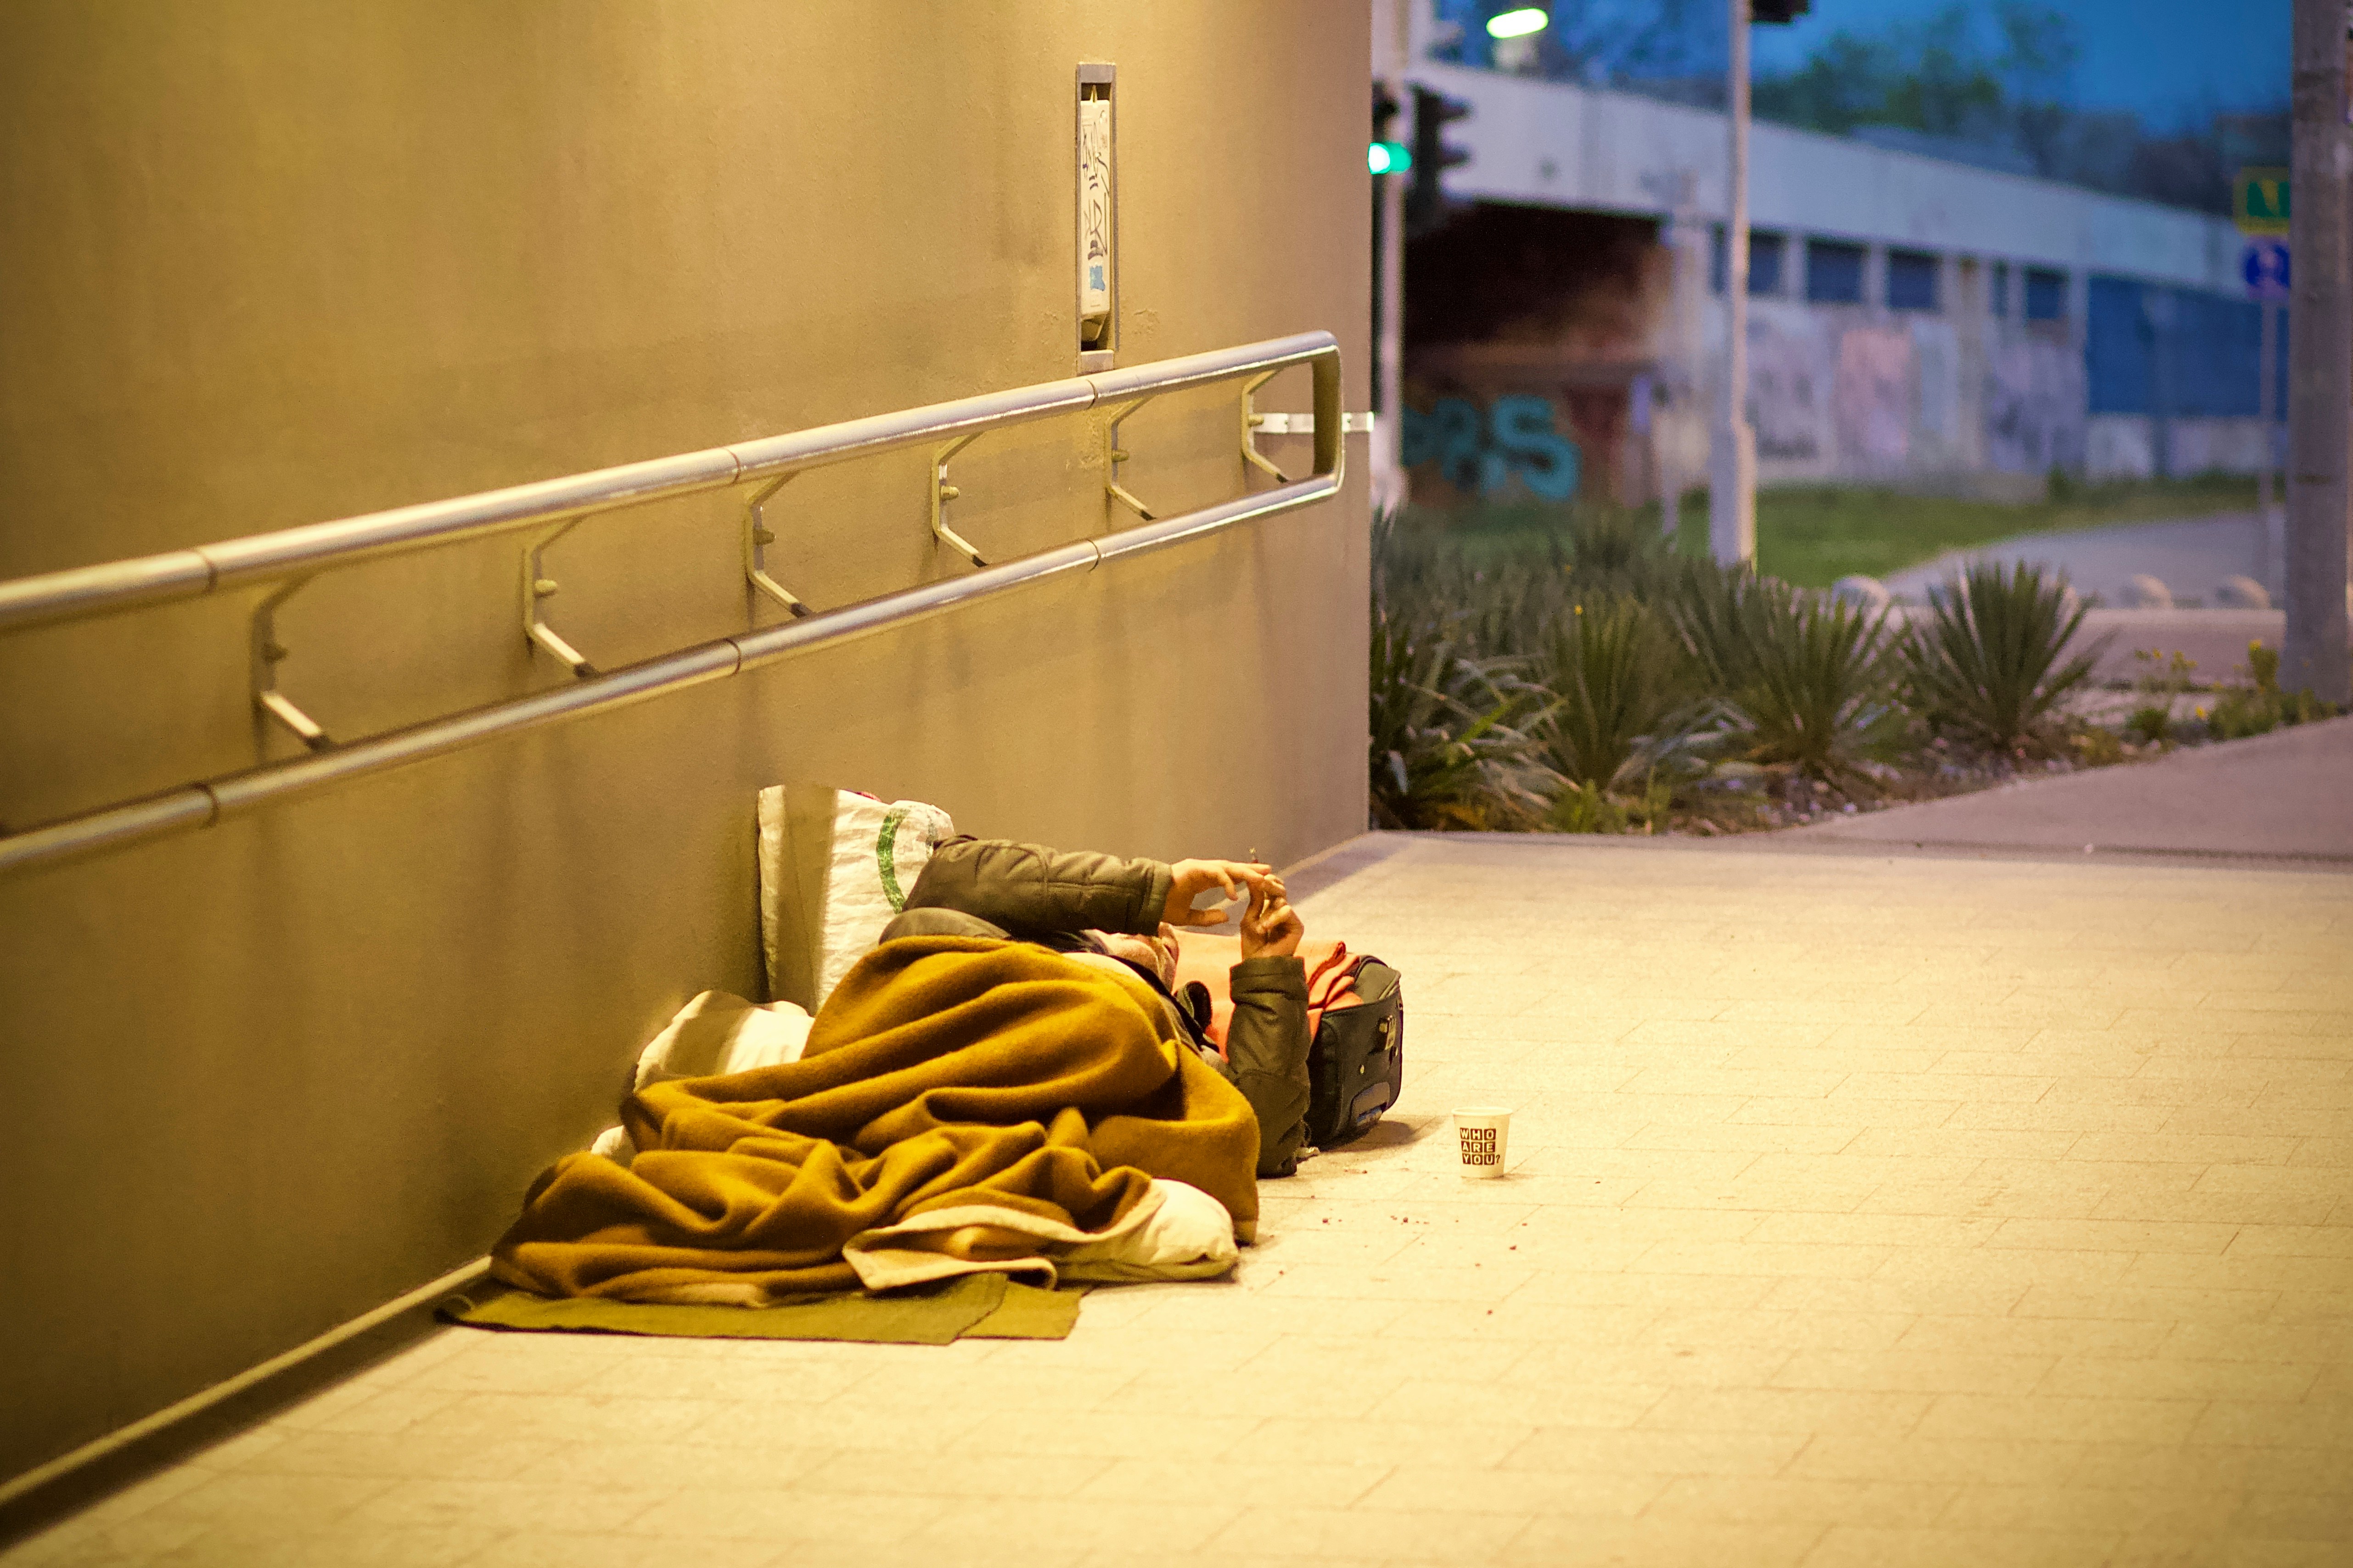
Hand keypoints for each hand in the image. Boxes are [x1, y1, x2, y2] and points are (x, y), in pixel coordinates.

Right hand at [1164, 859, 1281, 927]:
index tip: (1261, 882)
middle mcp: (1203, 871)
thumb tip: (1226, 916)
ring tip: (1261, 880)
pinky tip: (1234, 893)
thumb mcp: (1189, 916)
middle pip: (1232, 869)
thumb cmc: (1163, 907)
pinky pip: (1215, 873)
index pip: (1229, 876)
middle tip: (1270, 874)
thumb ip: (1207, 917)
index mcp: (1203, 879)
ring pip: (1227, 868)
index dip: (1245, 878)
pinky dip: (1226, 882)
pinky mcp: (1193, 868)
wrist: (1145, 902)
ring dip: (1245, 874)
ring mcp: (1198, 867)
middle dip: (1251, 871)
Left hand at [1238, 883, 1302, 959]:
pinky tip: (1265, 928)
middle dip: (1270, 885)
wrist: (1258, 965)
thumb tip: (1256, 878)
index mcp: (1270, 907)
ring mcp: (1291, 918)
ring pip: (1283, 899)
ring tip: (1259, 924)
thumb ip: (1256, 899)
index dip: (1266, 880)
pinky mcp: (1297, 926)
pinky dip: (1274, 918)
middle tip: (1261, 882)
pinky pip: (1287, 912)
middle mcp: (1282, 910)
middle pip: (1280, 889)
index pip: (1272, 887)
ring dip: (1268, 909)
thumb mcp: (1250, 918)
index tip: (1255, 875)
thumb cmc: (1252, 944)